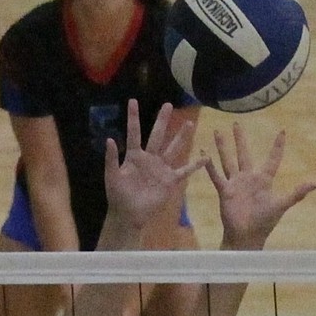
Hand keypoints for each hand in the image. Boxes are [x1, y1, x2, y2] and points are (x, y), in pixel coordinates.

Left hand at [102, 100, 206, 231]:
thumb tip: (109, 139)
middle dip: (162, 121)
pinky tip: (206, 157)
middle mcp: (149, 159)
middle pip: (157, 136)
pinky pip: (185, 171)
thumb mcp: (111, 177)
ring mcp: (161, 169)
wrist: (128, 215)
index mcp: (134, 156)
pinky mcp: (170, 181)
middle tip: (168, 105)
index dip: (133, 117)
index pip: (134, 133)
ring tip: (189, 123)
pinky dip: (195, 165)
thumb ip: (111, 159)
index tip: (133, 100)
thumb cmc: (118, 196)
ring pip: (173, 149)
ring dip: (181, 137)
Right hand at [205, 123, 315, 249]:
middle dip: (240, 139)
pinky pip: (215, 175)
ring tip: (217, 131)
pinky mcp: (225, 191)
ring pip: (228, 160)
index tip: (282, 131)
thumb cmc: (265, 222)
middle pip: (244, 153)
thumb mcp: (282, 205)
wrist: (246, 236)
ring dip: (223, 146)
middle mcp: (249, 178)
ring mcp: (235, 184)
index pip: (272, 159)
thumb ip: (298, 193)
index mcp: (264, 180)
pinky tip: (203, 153)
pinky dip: (209, 165)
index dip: (277, 146)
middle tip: (236, 123)